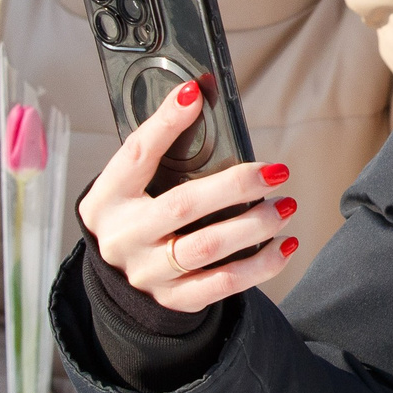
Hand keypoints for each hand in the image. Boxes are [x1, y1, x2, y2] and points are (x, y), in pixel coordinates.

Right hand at [75, 75, 298, 313]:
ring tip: (285, 205)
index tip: (194, 94)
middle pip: (183, 206)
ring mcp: (148, 273)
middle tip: (276, 172)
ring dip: (255, 225)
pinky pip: (224, 283)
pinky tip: (286, 244)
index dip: (164, 123)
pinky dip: (262, 265)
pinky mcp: (175, 298)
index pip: (136, 155)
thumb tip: (196, 98)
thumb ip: (158, 153)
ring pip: (208, 247)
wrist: (121, 279)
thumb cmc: (135, 215)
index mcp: (107, 200)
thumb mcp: (132, 186)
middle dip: (236, 186)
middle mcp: (124, 237)